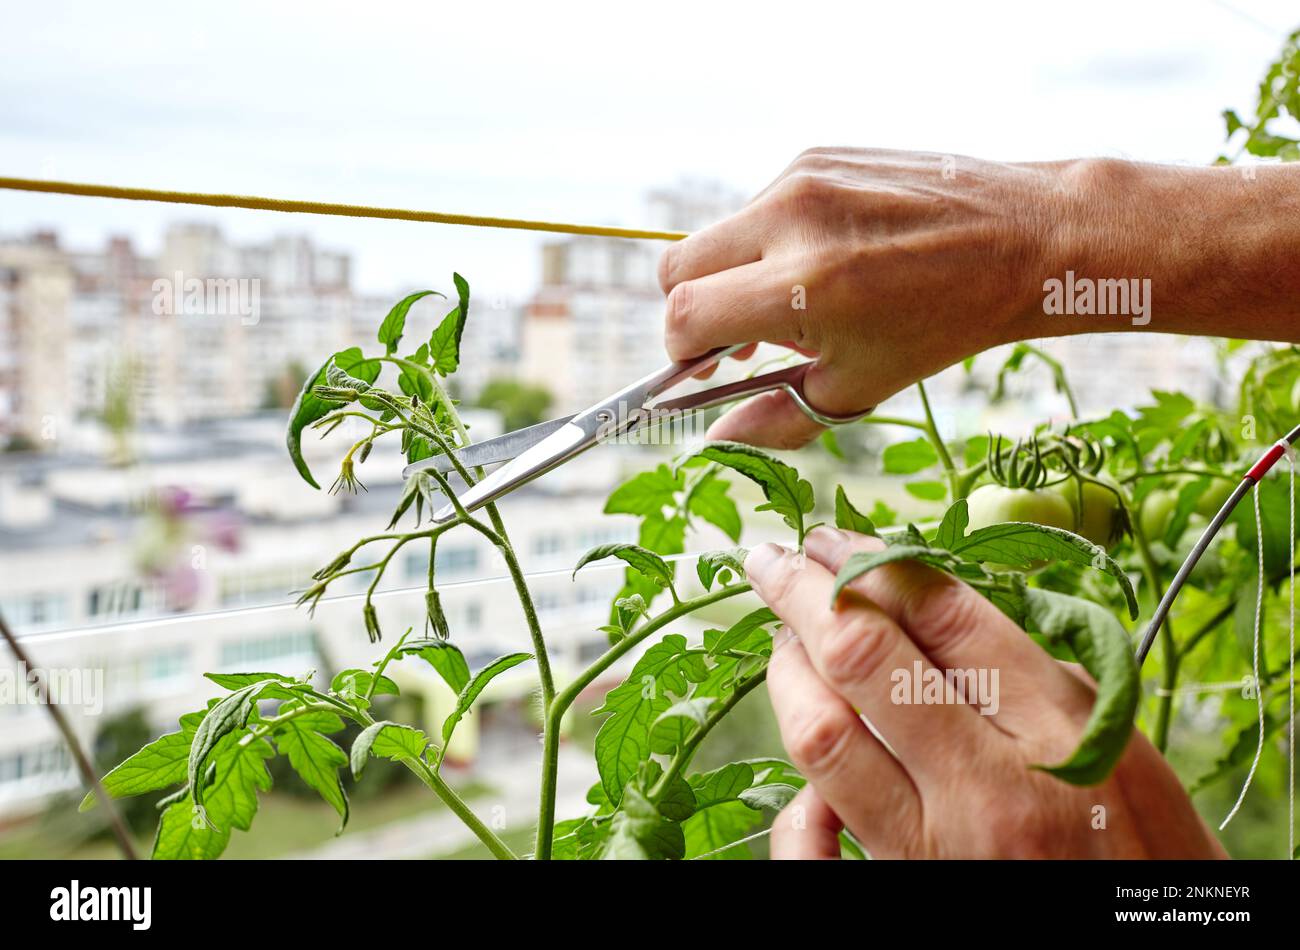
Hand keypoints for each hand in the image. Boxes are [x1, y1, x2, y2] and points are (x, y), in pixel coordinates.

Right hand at [658, 148, 1068, 447]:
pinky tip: (824, 261)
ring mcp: (803, 176)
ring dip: (733, 274)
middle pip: (677, 265)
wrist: (1024, 241)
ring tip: (789, 304)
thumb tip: (717, 440)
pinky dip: (771, 240)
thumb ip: (775, 418)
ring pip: (718, 234)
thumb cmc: (944, 323)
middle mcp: (792, 218)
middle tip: (732, 340)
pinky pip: (760, 205)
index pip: (684, 314)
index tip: (701, 367)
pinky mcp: (819, 153)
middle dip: (691, 308)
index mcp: (802, 285)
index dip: (680, 351)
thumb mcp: (858, 388)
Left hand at [745, 525, 1225, 858]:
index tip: (832, 539)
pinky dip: (794, 802)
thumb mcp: (1122, 745)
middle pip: (864, 658)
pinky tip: (801, 767)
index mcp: (1060, 729)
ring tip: (785, 642)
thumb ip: (1032, 677)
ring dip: (788, 673)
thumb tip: (930, 608)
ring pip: (822, 735)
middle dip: (803, 594)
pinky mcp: (903, 892)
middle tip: (774, 562)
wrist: (1153, 946)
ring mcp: (938, 847)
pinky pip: (813, 843)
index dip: (872, 562)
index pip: (940, 613)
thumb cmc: (1148, 850)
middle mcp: (990, 786)